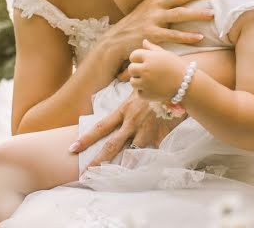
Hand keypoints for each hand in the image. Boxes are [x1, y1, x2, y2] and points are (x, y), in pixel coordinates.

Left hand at [68, 90, 184, 169]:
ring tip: (115, 178)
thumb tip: (122, 75)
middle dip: (97, 161)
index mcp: (124, 110)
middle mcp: (132, 122)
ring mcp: (146, 131)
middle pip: (111, 145)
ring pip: (131, 154)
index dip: (86, 138)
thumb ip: (129, 84)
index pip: (101, 126)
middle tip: (84, 173)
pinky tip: (145, 170)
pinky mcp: (160, 137)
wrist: (180, 87)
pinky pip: (152, 153)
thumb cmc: (159, 86)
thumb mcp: (141, 85)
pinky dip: (149, 160)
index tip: (73, 148)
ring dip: (124, 165)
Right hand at [99, 0, 217, 62]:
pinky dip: (186, 37)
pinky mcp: (151, 34)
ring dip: (195, 14)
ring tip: (212, 14)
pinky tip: (199, 38)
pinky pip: (171, 35)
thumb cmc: (138, 20)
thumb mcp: (150, 0)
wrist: (116, 40)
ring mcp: (153, 19)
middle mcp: (157, 4)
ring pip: (178, 14)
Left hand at [128, 40, 188, 101]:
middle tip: (147, 73)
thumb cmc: (177, 67)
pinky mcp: (147, 95)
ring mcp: (146, 83)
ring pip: (133, 82)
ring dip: (139, 81)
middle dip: (137, 70)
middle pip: (131, 69)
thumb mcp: (166, 54)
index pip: (133, 56)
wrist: (188, 84)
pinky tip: (154, 89)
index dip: (138, 59)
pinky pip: (139, 93)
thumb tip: (144, 41)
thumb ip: (153, 48)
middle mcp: (146, 69)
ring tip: (151, 81)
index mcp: (149, 57)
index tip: (144, 62)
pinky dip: (145, 92)